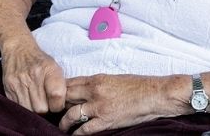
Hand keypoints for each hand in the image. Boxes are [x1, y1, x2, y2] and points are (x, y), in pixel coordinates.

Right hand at [0, 41, 65, 113]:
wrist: (18, 49)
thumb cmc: (39, 61)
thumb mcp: (54, 67)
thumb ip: (61, 86)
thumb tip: (66, 106)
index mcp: (48, 69)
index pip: (56, 96)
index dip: (58, 105)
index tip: (56, 104)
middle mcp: (33, 75)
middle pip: (41, 108)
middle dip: (45, 109)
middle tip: (45, 102)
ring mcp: (18, 82)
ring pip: (29, 110)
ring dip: (33, 109)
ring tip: (35, 101)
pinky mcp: (8, 88)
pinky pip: (18, 107)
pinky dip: (24, 106)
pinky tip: (27, 98)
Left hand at [58, 74, 183, 133]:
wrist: (155, 94)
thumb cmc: (138, 86)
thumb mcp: (114, 79)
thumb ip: (98, 84)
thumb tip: (86, 89)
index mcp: (96, 79)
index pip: (70, 83)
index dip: (60, 90)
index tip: (55, 96)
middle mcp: (94, 91)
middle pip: (66, 97)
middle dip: (58, 104)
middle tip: (54, 111)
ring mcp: (99, 106)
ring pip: (72, 114)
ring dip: (64, 122)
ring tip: (62, 126)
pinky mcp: (107, 120)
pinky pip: (86, 129)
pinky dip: (77, 133)